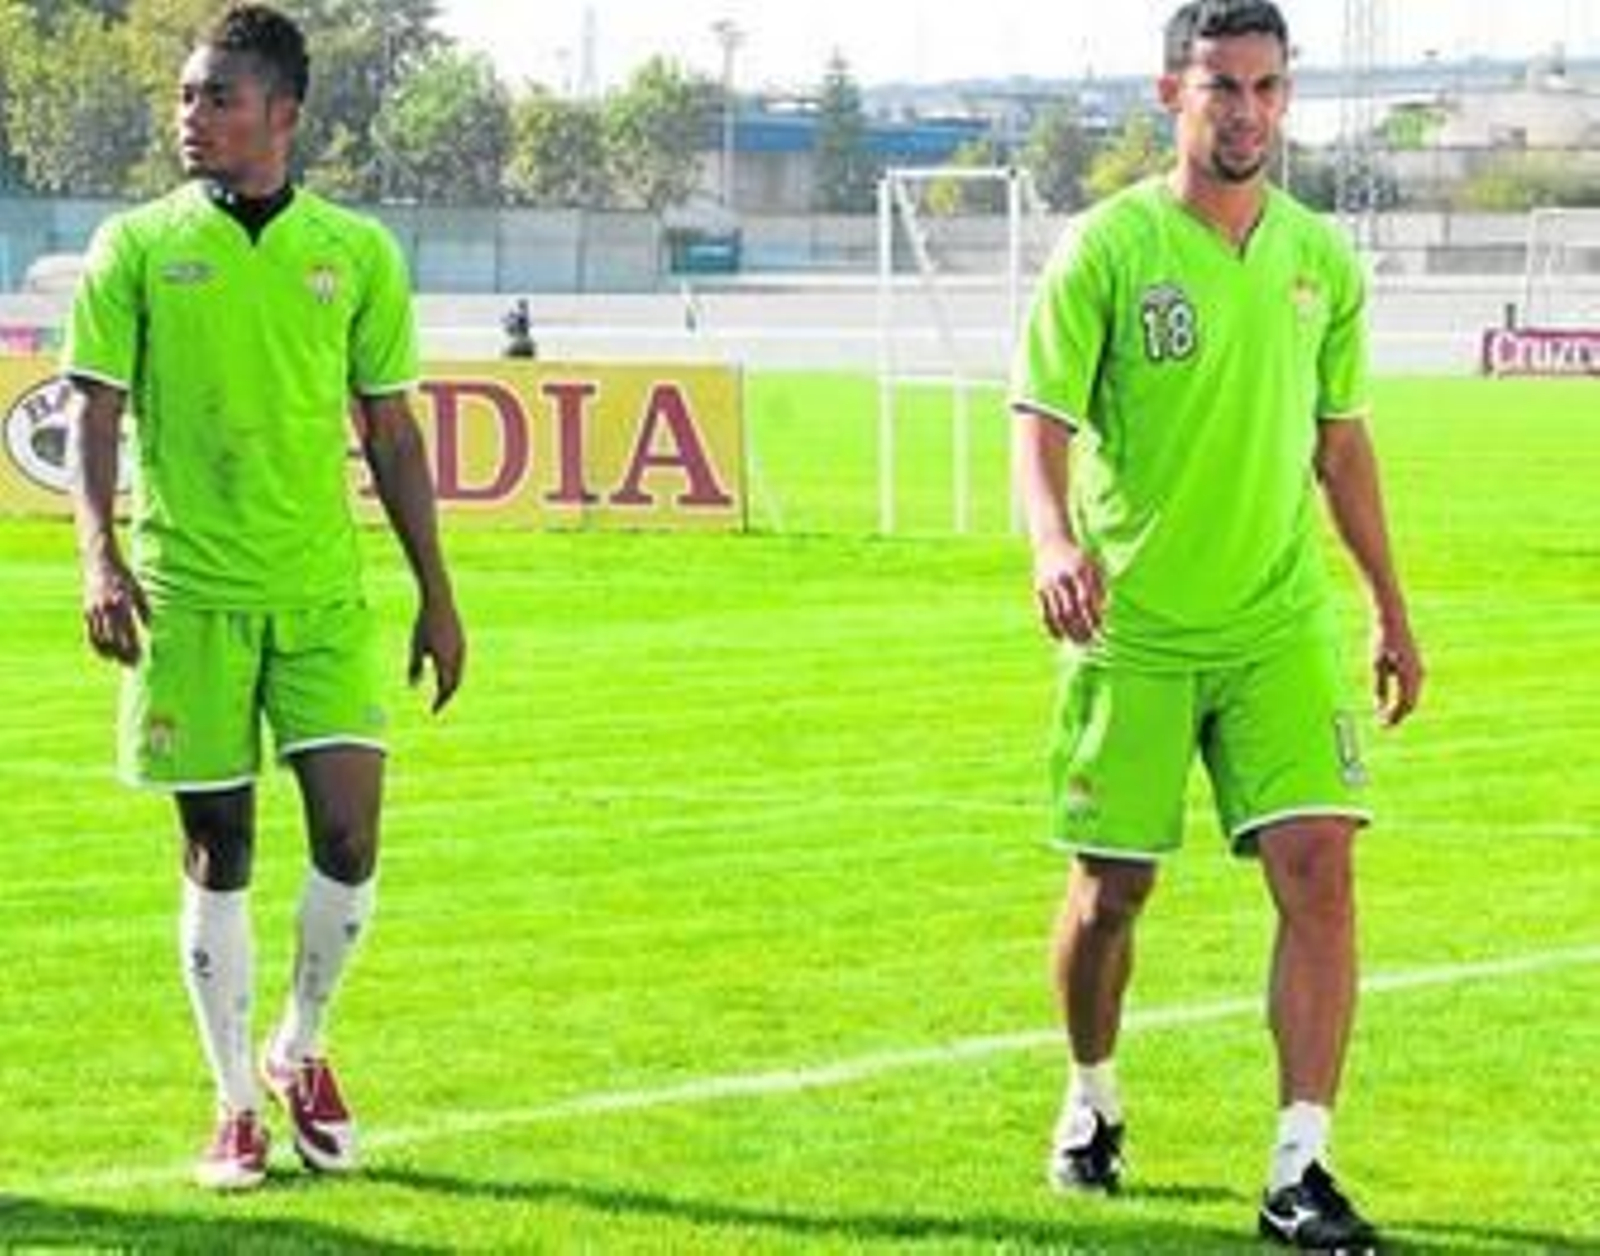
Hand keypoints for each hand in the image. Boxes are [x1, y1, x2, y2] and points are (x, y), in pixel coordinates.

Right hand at [81, 555, 148, 664]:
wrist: (99, 560)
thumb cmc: (122, 574)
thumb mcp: (137, 589)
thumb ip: (144, 608)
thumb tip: (151, 627)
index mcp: (122, 603)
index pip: (128, 632)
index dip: (133, 647)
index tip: (141, 658)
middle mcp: (106, 608)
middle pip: (114, 639)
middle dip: (123, 654)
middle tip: (133, 665)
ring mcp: (94, 609)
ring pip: (100, 638)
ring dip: (110, 653)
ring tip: (120, 662)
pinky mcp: (86, 610)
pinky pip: (89, 633)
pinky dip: (96, 646)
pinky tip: (104, 654)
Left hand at [409, 596, 464, 713]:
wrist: (440, 601)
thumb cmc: (424, 623)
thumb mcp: (416, 646)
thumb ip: (415, 667)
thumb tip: (412, 687)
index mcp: (445, 660)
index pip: (445, 689)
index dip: (440, 702)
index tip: (433, 711)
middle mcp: (457, 657)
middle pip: (455, 684)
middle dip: (446, 696)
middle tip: (437, 705)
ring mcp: (462, 650)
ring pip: (459, 674)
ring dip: (451, 685)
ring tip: (441, 692)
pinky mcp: (463, 643)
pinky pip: (460, 664)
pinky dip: (454, 674)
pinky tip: (446, 673)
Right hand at [1032, 537, 1104, 643]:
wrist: (1051, 541)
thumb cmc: (1079, 556)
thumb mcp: (1094, 565)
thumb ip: (1101, 587)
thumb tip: (1105, 612)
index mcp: (1079, 572)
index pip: (1087, 601)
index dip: (1093, 618)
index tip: (1101, 631)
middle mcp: (1062, 579)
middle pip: (1072, 611)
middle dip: (1081, 629)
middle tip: (1090, 643)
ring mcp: (1049, 585)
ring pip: (1057, 615)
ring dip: (1068, 632)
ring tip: (1077, 643)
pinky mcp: (1038, 589)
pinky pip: (1043, 613)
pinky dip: (1050, 628)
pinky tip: (1058, 639)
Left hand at [1373, 615, 1422, 727]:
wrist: (1392, 621)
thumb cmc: (1381, 641)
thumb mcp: (1376, 665)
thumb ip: (1378, 687)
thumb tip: (1378, 707)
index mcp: (1408, 675)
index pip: (1404, 704)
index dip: (1394, 717)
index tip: (1382, 726)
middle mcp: (1418, 674)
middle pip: (1410, 703)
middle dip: (1397, 716)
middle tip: (1383, 725)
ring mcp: (1419, 671)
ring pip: (1412, 697)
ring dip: (1400, 708)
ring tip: (1385, 717)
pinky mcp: (1416, 667)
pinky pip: (1412, 689)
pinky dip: (1403, 699)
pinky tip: (1392, 703)